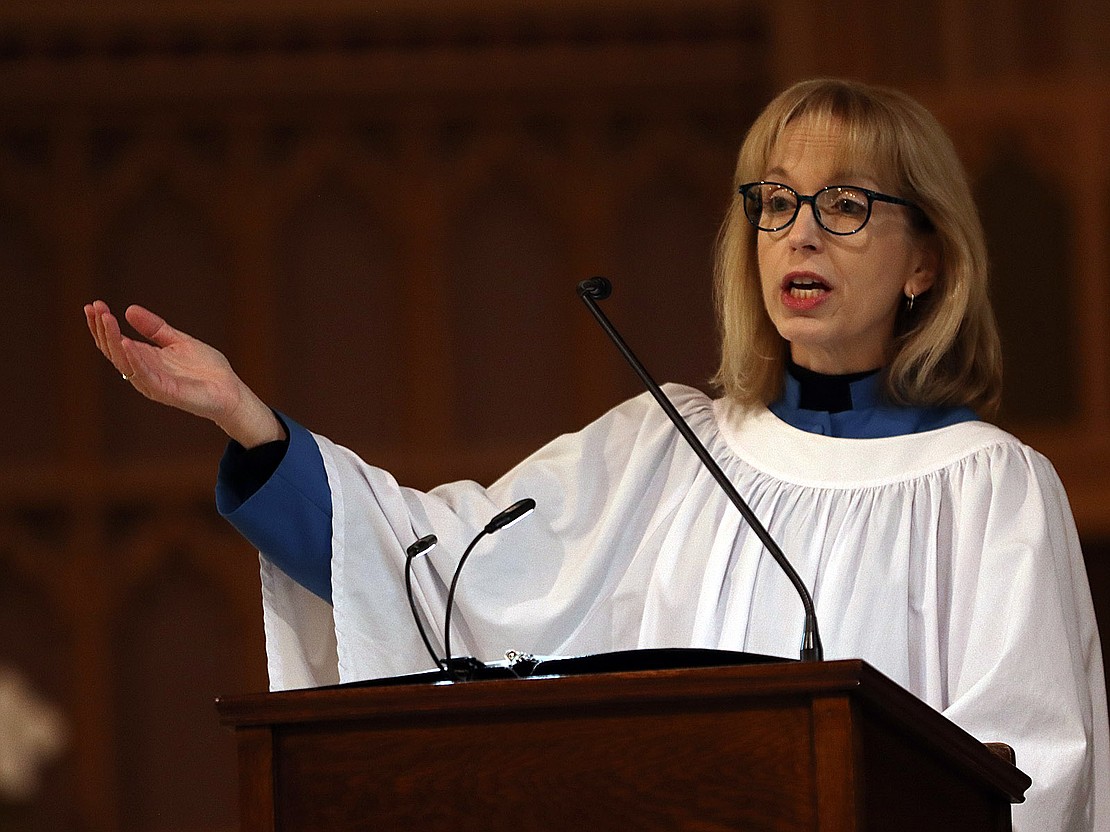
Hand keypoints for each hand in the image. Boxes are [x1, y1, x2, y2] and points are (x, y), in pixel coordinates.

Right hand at [84, 301, 285, 447]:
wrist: (231, 391)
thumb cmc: (207, 369)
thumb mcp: (178, 341)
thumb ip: (155, 328)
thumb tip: (129, 309)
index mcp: (145, 359)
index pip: (115, 342)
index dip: (102, 325)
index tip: (93, 305)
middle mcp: (144, 372)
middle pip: (113, 351)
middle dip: (102, 329)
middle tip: (95, 308)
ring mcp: (153, 383)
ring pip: (124, 362)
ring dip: (113, 340)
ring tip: (106, 319)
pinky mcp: (166, 391)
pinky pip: (145, 376)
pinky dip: (134, 360)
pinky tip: (126, 342)